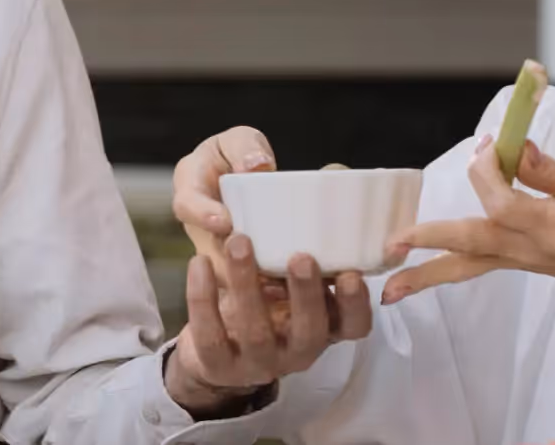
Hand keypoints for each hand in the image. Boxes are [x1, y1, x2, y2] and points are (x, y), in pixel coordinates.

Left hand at [165, 234, 372, 416]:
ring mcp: (258, 363)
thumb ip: (307, 253)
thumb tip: (317, 188)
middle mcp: (297, 352)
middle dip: (306, 294)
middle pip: (309, 332)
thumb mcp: (293, 285)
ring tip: (238, 242)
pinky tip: (199, 263)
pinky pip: (210, 334)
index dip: (355, 304)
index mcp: (323, 329)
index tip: (350, 273)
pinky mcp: (218, 365)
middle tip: (300, 256)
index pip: (354, 326)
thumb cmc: (267, 304)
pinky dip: (203, 297)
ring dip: (247, 284)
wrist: (217, 353)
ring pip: (255, 331)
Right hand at [172, 126, 276, 278]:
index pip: (186, 204)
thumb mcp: (240, 140)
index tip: (224, 221)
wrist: (247, 179)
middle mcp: (199, 229)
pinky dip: (266, 292)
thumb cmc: (241, 155)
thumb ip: (245, 147)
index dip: (202, 215)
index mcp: (190, 191)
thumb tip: (257, 165)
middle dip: (231, 261)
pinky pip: (246, 288)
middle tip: (257, 262)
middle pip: (208, 252)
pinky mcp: (237, 273)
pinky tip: (290, 294)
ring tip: (278, 285)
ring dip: (249, 284)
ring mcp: (217, 254)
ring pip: (227, 278)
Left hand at [381, 135, 554, 316]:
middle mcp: (526, 248)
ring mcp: (512, 260)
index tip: (488, 145)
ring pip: (463, 266)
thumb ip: (553, 172)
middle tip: (394, 242)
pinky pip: (467, 268)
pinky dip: (435, 274)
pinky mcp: (504, 262)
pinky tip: (402, 284)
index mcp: (553, 227)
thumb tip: (519, 149)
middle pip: (472, 242)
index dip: (489, 171)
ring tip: (386, 289)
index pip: (505, 202)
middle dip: (431, 238)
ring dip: (423, 275)